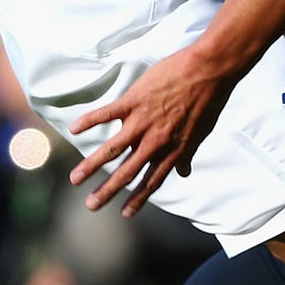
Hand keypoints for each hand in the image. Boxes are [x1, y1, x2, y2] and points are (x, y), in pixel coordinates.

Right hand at [68, 44, 239, 215]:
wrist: (210, 70)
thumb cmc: (209, 100)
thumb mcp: (201, 132)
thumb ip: (188, 153)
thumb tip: (184, 172)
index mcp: (173, 149)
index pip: (153, 180)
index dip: (139, 198)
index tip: (125, 214)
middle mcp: (156, 141)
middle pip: (128, 171)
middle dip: (108, 190)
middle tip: (90, 206)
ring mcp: (143, 121)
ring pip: (112, 148)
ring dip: (92, 165)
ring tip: (75, 179)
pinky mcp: (134, 101)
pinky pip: (107, 113)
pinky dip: (90, 121)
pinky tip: (74, 130)